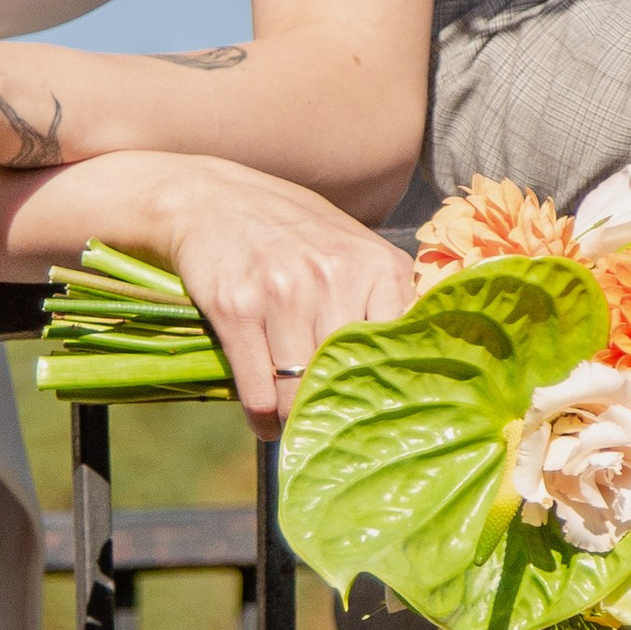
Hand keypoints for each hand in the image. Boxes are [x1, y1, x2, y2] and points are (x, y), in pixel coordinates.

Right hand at [146, 159, 419, 435]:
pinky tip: (265, 423)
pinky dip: (262, 420)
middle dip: (340, 413)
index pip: (398, 351)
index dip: (390, 392)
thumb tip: (417, 364)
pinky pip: (258, 391)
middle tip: (335, 429)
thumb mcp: (353, 248)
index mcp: (376, 264)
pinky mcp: (237, 309)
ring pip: (300, 393)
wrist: (213, 200)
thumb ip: (385, 297)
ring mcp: (283, 292)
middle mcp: (333, 276)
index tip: (382, 416)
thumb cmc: (293, 232)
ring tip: (298, 429)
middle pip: (349, 378)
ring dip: (298, 423)